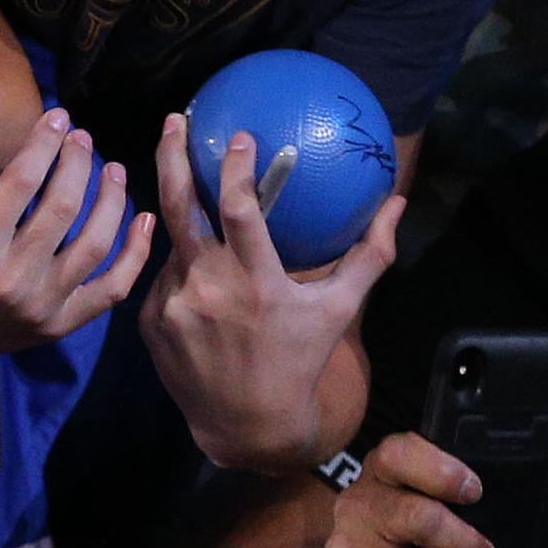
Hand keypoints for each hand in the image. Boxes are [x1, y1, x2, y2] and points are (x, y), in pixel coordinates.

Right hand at [0, 111, 153, 358]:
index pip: (22, 181)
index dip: (44, 143)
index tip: (57, 117)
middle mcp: (15, 278)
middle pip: (63, 206)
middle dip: (77, 163)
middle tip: (82, 138)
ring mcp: (43, 305)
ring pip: (95, 243)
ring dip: (112, 200)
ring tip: (114, 170)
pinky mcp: (61, 325)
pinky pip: (113, 288)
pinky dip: (135, 254)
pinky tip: (144, 220)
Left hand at [142, 115, 399, 471]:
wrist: (247, 427)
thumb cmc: (300, 362)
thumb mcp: (340, 310)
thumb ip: (370, 254)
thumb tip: (397, 202)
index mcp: (257, 284)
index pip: (237, 210)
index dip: (234, 167)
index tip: (239, 135)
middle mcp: (208, 290)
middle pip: (178, 206)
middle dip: (171, 153)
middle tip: (175, 120)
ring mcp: (173, 306)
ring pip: (174, 243)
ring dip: (186, 223)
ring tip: (190, 196)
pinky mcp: (150, 321)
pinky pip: (164, 276)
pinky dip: (181, 267)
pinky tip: (196, 273)